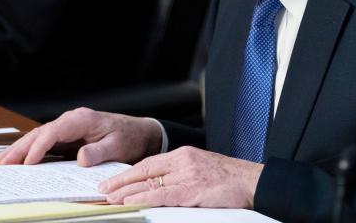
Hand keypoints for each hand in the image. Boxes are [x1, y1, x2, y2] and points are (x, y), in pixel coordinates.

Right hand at [0, 108, 162, 165]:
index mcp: (81, 119)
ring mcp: (66, 128)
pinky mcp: (66, 138)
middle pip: (39, 133)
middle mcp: (70, 121)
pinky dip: (29, 151)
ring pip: (37, 138)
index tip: (29, 162)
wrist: (137, 133)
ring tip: (1, 162)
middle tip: (3, 162)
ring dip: (19, 150)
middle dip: (20, 148)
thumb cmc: (128, 136)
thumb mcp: (118, 146)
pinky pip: (43, 144)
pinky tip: (17, 160)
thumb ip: (99, 151)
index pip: (54, 131)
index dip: (39, 146)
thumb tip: (81, 158)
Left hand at [100, 146, 261, 208]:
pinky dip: (144, 199)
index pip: (148, 163)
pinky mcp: (194, 189)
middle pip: (144, 171)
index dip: (128, 173)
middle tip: (102, 189)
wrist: (253, 181)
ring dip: (127, 191)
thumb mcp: (199, 169)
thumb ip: (179, 175)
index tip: (112, 180)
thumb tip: (155, 187)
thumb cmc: (228, 179)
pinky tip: (131, 202)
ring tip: (110, 197)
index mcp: (182, 155)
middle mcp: (182, 161)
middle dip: (121, 181)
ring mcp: (188, 175)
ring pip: (150, 183)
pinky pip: (163, 195)